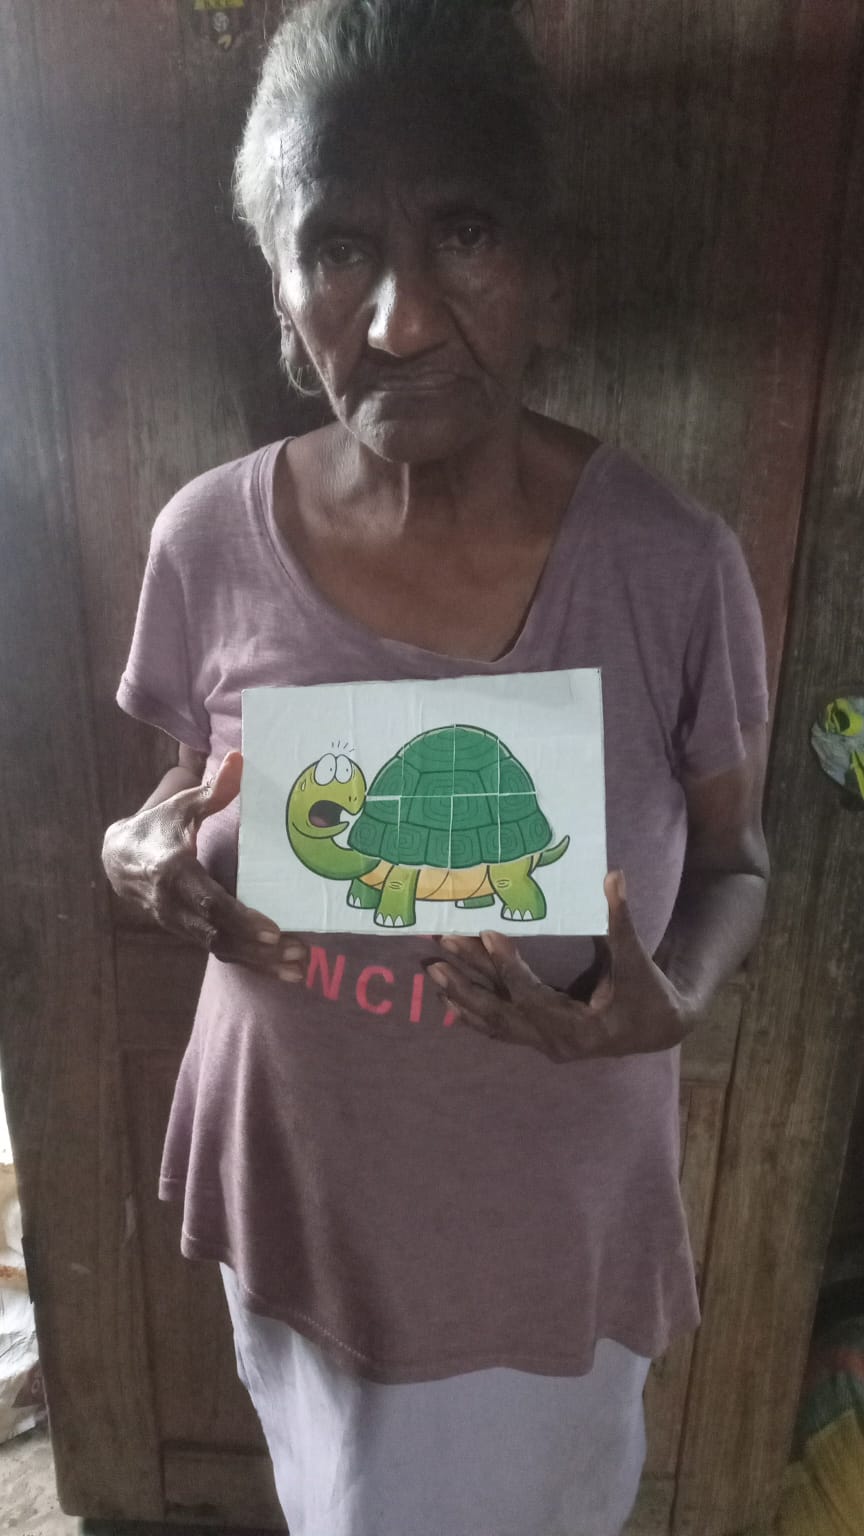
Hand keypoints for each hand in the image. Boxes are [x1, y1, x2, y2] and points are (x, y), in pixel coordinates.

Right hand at [101, 750, 306, 980]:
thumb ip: (213, 791)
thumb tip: (240, 759)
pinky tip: (278, 969)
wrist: (117, 858)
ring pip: (220, 949)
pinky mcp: (185, 932)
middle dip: (259, 949)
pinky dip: (249, 962)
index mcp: (174, 872)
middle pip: (219, 935)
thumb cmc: (158, 827)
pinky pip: (218, 951)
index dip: (242, 920)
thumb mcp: (182, 806)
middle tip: (297, 953)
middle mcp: (174, 904)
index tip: (274, 930)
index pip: (210, 903)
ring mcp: (178, 923)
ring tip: (297, 969)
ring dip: (259, 962)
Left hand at [425, 871, 695, 1061]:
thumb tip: (614, 876)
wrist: (658, 1028)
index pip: (533, 996)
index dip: (509, 967)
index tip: (487, 934)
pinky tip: (448, 1000)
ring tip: (433, 971)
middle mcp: (556, 1043)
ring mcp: (545, 1045)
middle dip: (469, 982)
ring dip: (462, 997)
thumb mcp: (637, 960)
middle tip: (440, 952)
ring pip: (495, 1023)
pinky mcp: (539, 1039)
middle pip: (503, 1012)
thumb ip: (621, 920)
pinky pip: (499, 1030)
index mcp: (580, 1028)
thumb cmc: (648, 993)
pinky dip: (473, 1015)